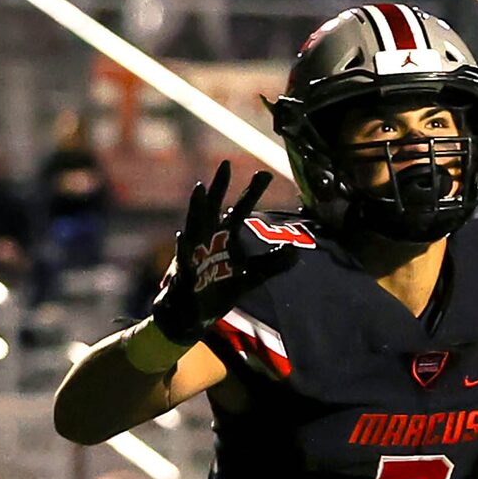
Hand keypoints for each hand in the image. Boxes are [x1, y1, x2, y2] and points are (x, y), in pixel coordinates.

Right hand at [150, 161, 297, 345]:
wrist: (192, 315)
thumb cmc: (218, 289)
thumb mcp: (252, 276)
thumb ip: (273, 264)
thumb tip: (296, 251)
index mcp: (225, 235)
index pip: (241, 209)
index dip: (252, 192)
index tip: (266, 174)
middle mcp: (208, 238)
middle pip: (214, 207)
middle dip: (220, 187)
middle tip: (226, 163)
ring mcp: (194, 253)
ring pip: (194, 225)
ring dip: (196, 208)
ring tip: (200, 189)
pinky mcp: (184, 273)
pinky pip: (182, 260)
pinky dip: (182, 250)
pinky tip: (181, 238)